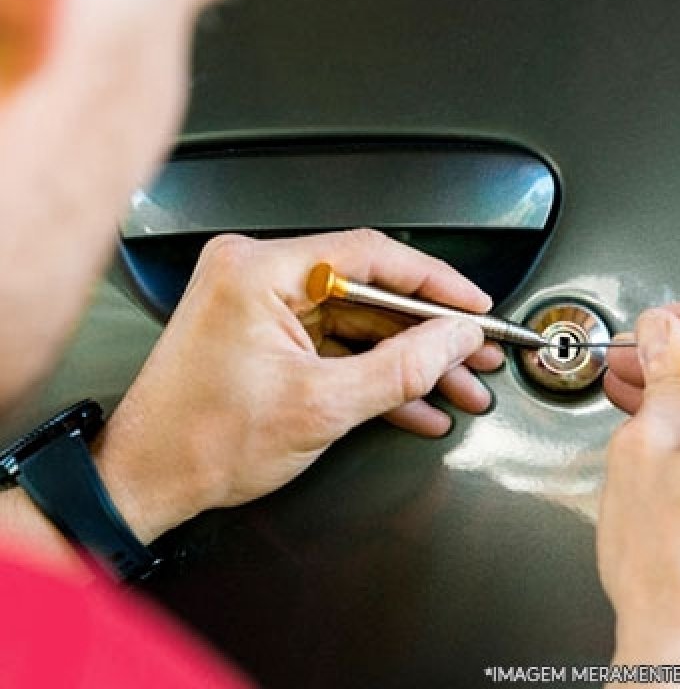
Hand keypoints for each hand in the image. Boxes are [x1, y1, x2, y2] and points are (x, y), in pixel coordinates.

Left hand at [94, 229, 502, 543]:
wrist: (146, 482)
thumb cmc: (201, 441)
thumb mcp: (321, 406)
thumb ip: (400, 367)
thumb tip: (454, 339)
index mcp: (259, 271)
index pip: (371, 256)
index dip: (435, 283)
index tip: (474, 306)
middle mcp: (257, 275)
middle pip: (369, 291)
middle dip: (428, 332)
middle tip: (474, 352)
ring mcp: (262, 305)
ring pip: (358, 322)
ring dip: (408, 359)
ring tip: (457, 385)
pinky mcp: (268, 335)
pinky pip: (336, 344)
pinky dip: (374, 372)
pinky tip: (415, 401)